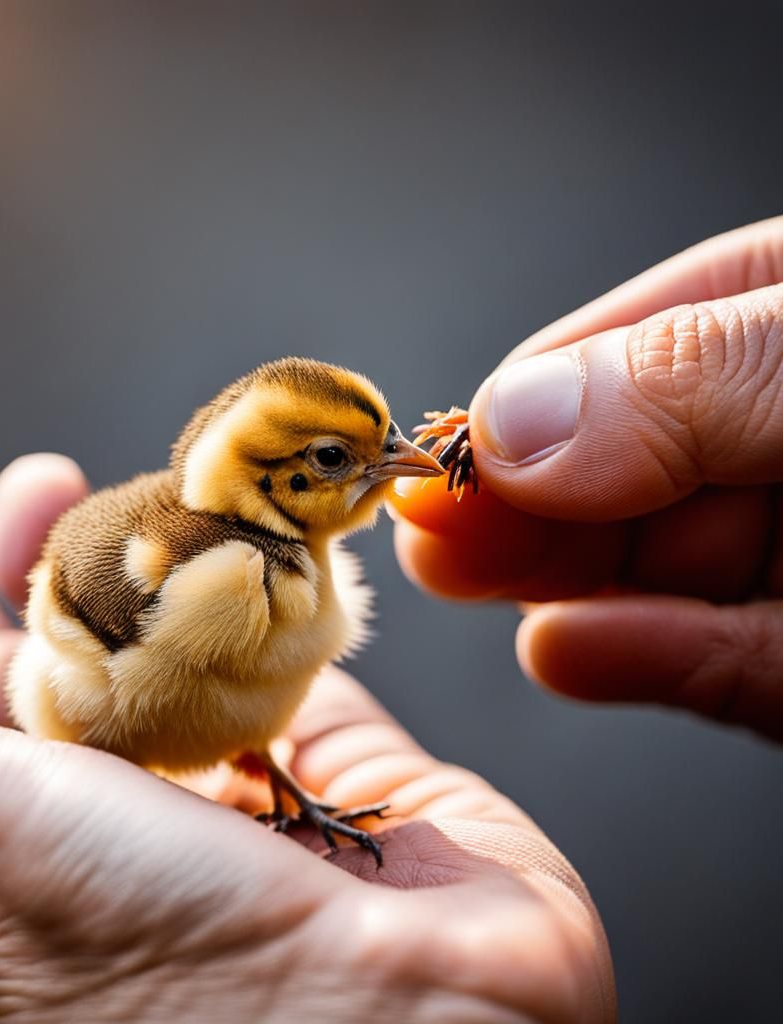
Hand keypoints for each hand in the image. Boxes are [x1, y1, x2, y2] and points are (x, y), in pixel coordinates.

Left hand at [0, 385, 613, 1022]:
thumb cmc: (138, 957)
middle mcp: (64, 830)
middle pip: (3, 657)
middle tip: (25, 478)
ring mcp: (198, 797)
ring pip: (131, 645)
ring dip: (113, 555)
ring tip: (108, 495)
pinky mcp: (316, 767)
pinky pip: (266, 645)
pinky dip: (242, 577)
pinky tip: (234, 534)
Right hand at [395, 216, 782, 740]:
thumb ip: (690, 379)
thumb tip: (511, 421)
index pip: (635, 344)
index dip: (533, 399)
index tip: (442, 449)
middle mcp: (780, 434)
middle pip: (627, 465)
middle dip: (518, 497)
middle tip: (419, 526)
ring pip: (661, 567)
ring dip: (554, 577)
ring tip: (458, 576)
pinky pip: (726, 662)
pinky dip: (643, 657)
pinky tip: (566, 653)